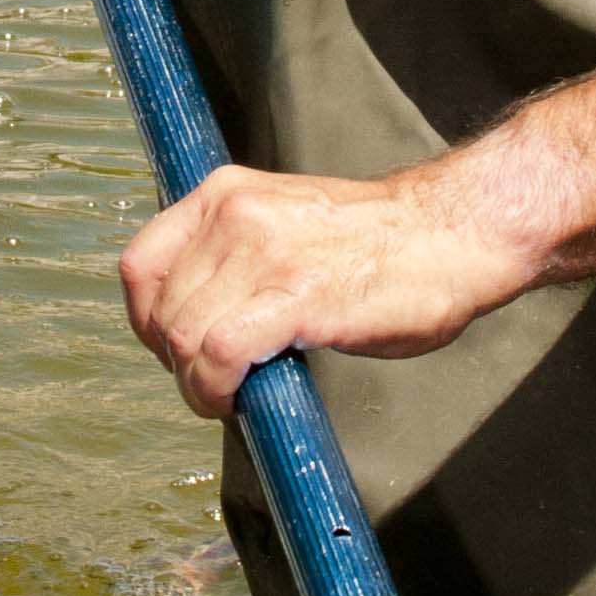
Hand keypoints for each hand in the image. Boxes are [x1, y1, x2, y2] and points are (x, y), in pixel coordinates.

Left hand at [116, 160, 537, 416]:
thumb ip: (235, 255)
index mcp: (227, 194)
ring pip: (184, 336)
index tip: (174, 352)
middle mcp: (234, 215)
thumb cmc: (384, 242)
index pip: (141, 264)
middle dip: (177, 363)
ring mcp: (263, 253)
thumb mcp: (285, 223)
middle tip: (212, 385)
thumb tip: (198, 317)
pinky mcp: (294, 296)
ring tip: (225, 398)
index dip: (147, 322)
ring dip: (197, 385)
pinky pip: (220, 353)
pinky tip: (236, 400)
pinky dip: (216, 388)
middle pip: (161, 311)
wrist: (453, 235)